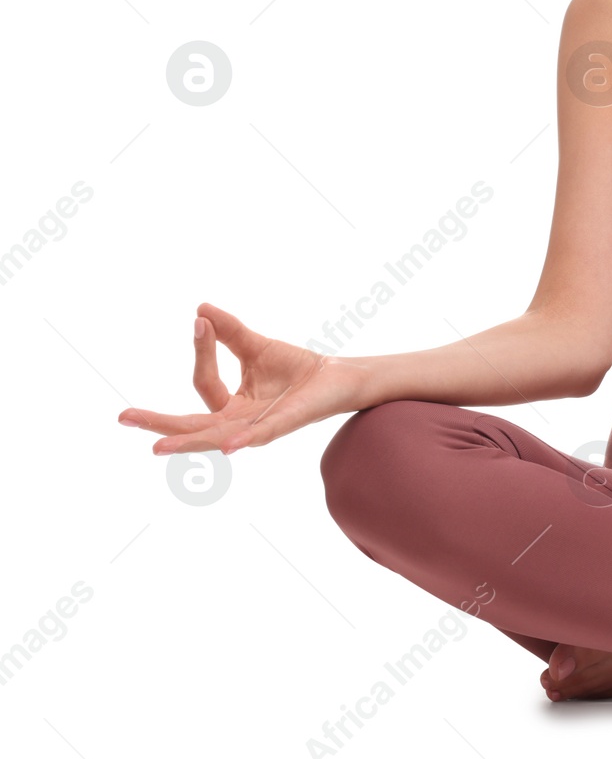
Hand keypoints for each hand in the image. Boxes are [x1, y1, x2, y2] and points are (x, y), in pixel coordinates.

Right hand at [118, 303, 368, 453]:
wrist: (339, 376)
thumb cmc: (297, 368)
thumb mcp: (255, 346)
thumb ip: (228, 332)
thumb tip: (200, 310)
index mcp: (232, 405)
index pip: (203, 382)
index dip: (200, 350)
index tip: (201, 321)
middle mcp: (241, 421)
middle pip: (193, 426)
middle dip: (159, 424)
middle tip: (124, 417)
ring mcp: (261, 426)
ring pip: (218, 436)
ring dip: (189, 441)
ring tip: (159, 448)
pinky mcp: (286, 423)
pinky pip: (261, 435)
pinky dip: (243, 440)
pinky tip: (226, 446)